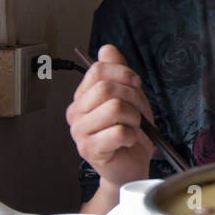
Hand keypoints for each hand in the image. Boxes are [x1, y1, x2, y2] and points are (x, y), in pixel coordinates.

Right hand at [67, 44, 154, 200]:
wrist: (131, 166)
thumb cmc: (130, 132)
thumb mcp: (130, 96)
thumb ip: (118, 72)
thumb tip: (107, 49)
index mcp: (83, 97)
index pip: (98, 70)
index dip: (124, 74)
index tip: (136, 84)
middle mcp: (76, 113)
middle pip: (106, 88)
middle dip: (133, 98)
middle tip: (137, 112)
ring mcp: (80, 132)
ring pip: (114, 108)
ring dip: (134, 118)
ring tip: (132, 128)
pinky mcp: (90, 149)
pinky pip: (118, 131)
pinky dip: (132, 136)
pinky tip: (128, 141)